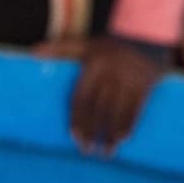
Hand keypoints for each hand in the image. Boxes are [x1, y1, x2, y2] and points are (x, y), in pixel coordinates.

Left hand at [69, 36, 166, 156]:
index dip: (77, 119)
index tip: (75, 138)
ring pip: (116, 111)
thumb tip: (33, 51)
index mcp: (94, 62)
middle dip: (92, 131)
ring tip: (106, 152)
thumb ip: (61, 48)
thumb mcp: (88, 43)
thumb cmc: (114, 43)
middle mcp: (111, 71)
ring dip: (110, 134)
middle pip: (98, 108)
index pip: (81, 98)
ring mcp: (129, 77)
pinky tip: (123, 138)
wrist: (149, 30)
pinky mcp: (146, 83)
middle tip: (87, 150)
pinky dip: (129, 125)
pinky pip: (135, 108)